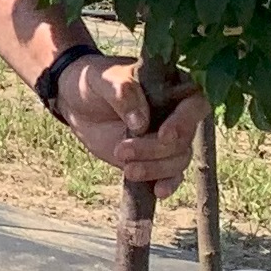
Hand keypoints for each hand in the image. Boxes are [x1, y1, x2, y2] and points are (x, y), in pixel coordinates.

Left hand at [58, 59, 199, 195]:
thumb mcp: (104, 79)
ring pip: (178, 159)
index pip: (195, 103)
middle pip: (184, 138)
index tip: (164, 135)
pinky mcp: (154, 158)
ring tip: (127, 169)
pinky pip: (171, 174)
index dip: (184, 121)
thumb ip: (123, 93)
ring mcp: (167, 138)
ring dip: (155, 168)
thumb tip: (141, 122)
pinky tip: (157, 191)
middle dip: (156, 150)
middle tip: (122, 151)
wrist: (76, 102)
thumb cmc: (94, 81)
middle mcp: (176, 113)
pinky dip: (167, 183)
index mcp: (174, 85)